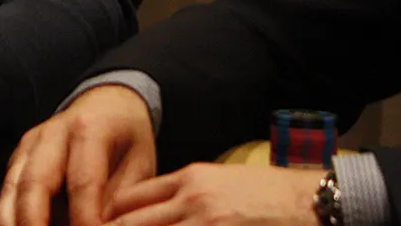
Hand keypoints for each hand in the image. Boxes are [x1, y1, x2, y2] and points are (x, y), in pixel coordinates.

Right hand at [0, 84, 156, 225]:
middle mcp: (51, 133)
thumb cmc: (126, 136)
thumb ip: (120, 199)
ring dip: (14, 223)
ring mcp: (29, 145)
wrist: (106, 101)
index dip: (85, 219)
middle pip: (34, 184)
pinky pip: (7, 193)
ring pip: (11, 190)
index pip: (82, 182)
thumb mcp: (141, 164)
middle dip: (35, 224)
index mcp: (90, 128)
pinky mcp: (17, 159)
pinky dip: (11, 219)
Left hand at [105, 163, 321, 225]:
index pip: (130, 198)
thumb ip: (183, 195)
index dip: (105, 217)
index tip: (89, 225)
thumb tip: (150, 212)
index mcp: (188, 179)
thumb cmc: (267, 195)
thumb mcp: (220, 182)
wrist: (311, 204)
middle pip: (129, 222)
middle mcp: (190, 200)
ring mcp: (204, 223)